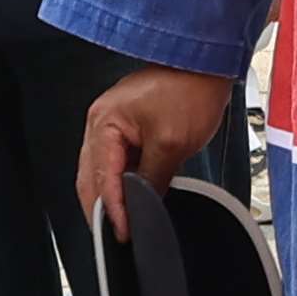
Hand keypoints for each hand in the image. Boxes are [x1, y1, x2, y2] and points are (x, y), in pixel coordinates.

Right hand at [75, 60, 235, 227]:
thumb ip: (152, 179)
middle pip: (91, 177)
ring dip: (110, 195)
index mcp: (104, 122)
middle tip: (116, 234)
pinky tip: (133, 196)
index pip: (101, 178)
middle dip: (102, 207)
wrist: (205, 62)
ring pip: (101, 171)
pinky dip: (121, 180)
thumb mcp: (172, 143)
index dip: (112, 209)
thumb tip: (143, 205)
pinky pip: (116, 160)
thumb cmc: (190, 88)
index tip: (122, 232)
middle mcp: (100, 122)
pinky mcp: (127, 125)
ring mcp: (112, 123)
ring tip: (124, 221)